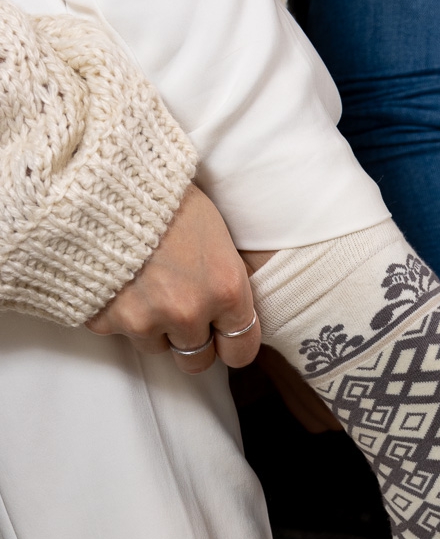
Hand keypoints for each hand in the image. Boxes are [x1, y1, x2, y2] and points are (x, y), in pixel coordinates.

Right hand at [87, 185, 259, 373]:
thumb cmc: (165, 195)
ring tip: (145, 285)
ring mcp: (145, 320)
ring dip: (154, 327)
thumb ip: (226, 281)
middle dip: (192, 341)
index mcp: (226, 290)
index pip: (240, 351)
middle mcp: (188, 312)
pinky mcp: (107, 319)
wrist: (99, 178)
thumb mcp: (216, 233)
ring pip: (157, 347)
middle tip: (181, 310)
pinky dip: (119, 312)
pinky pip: (119, 331)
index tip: (224, 336)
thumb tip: (232, 312)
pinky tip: (118, 279)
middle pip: (197, 360)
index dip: (232, 344)